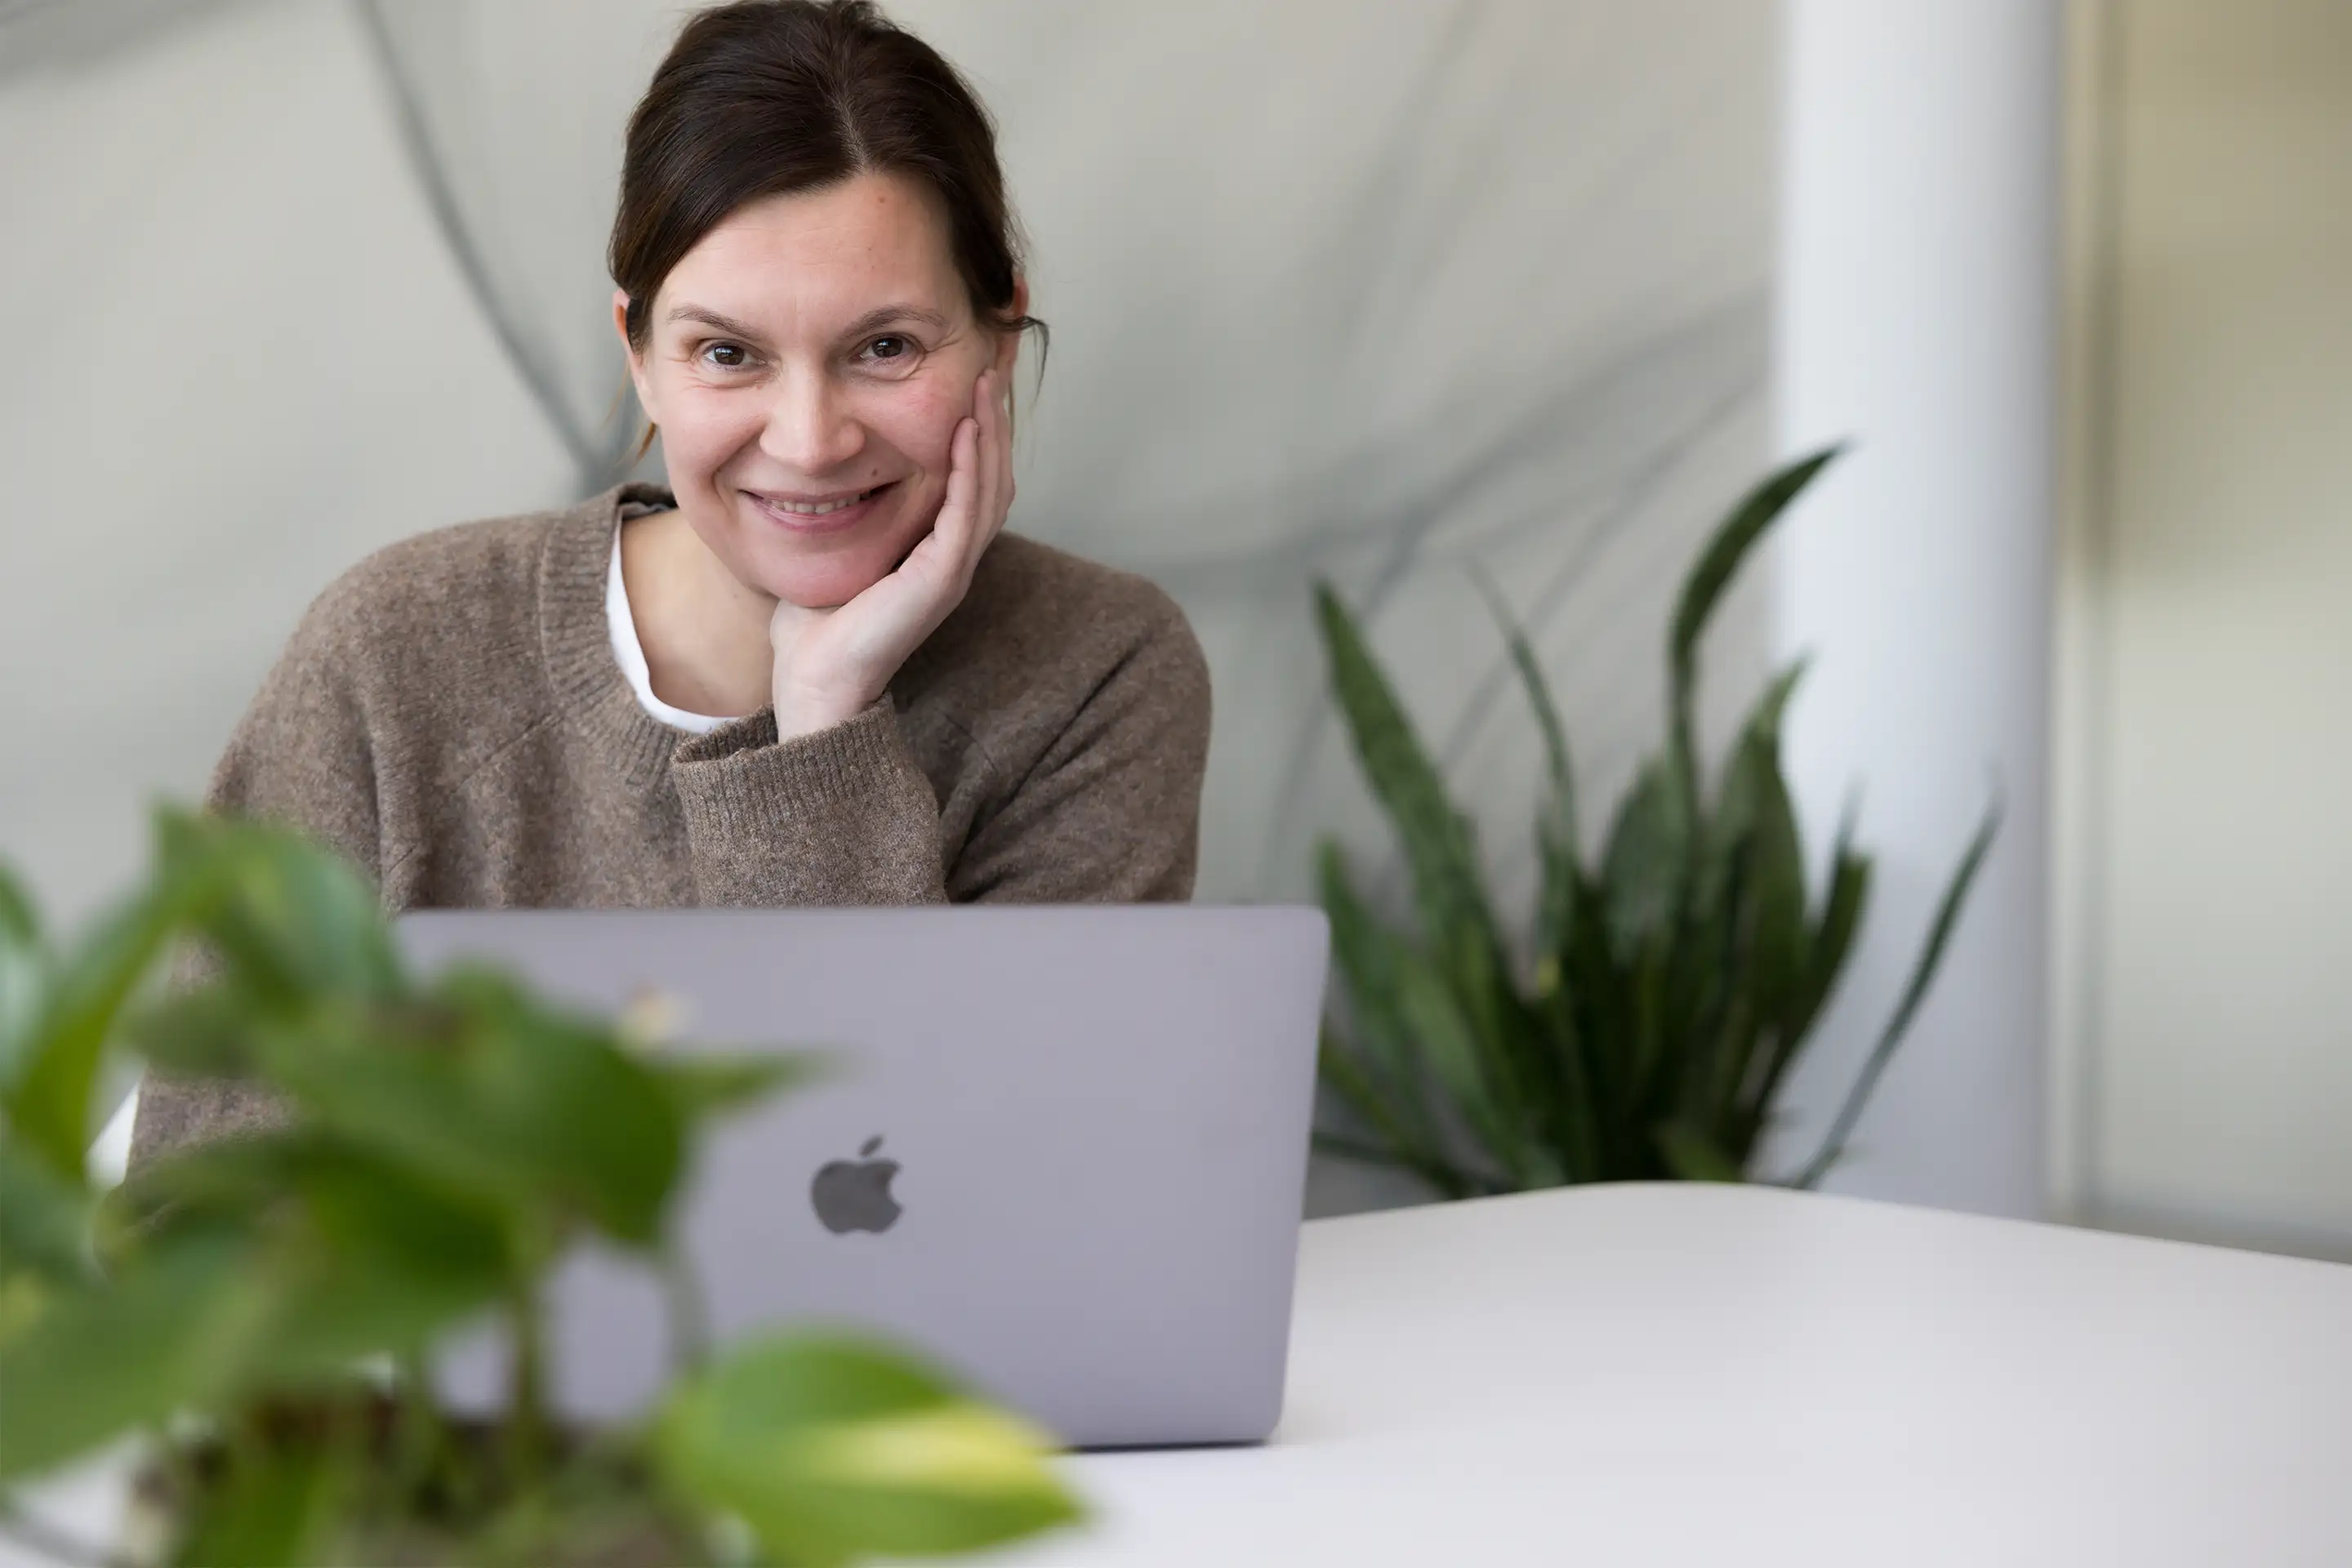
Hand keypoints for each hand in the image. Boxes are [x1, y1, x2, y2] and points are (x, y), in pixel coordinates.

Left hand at [767, 367, 1014, 740]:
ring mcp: (954, 567)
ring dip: (990, 431)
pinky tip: (965, 428)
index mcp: (935, 547)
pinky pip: (966, 512)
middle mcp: (954, 554)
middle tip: (993, 361)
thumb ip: (842, 506)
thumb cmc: (816, 622)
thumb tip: (819, 462)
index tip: (972, 372)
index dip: (978, 424)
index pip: (972, 475)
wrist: (815, 678)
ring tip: (986, 381)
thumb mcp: (833, 545)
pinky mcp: (942, 578)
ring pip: (991, 486)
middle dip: (995, 415)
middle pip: (994, 472)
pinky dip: (970, 467)